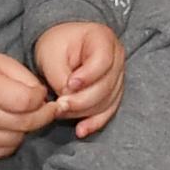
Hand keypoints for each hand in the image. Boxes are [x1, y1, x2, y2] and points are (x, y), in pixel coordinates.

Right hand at [0, 47, 60, 160]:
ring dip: (26, 128)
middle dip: (42, 115)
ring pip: (18, 138)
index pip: (26, 102)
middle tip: (46, 107)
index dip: (41, 98)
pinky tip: (9, 126)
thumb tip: (43, 97)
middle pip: (26, 123)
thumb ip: (25, 77)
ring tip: (21, 114)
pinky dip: (13, 139)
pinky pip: (5, 150)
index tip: (41, 93)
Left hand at [31, 19, 122, 137]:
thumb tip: (67, 99)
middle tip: (59, 105)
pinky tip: (81, 130)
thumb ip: (60, 76)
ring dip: (83, 112)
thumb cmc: (56, 46)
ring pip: (107, 101)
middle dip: (81, 100)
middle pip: (106, 86)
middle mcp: (116, 57)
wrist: (61, 48)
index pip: (103, 61)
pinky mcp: (113, 93)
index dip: (87, 77)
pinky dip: (94, 122)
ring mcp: (118, 76)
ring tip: (61, 112)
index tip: (68, 85)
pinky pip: (108, 111)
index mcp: (103, 38)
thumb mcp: (51, 54)